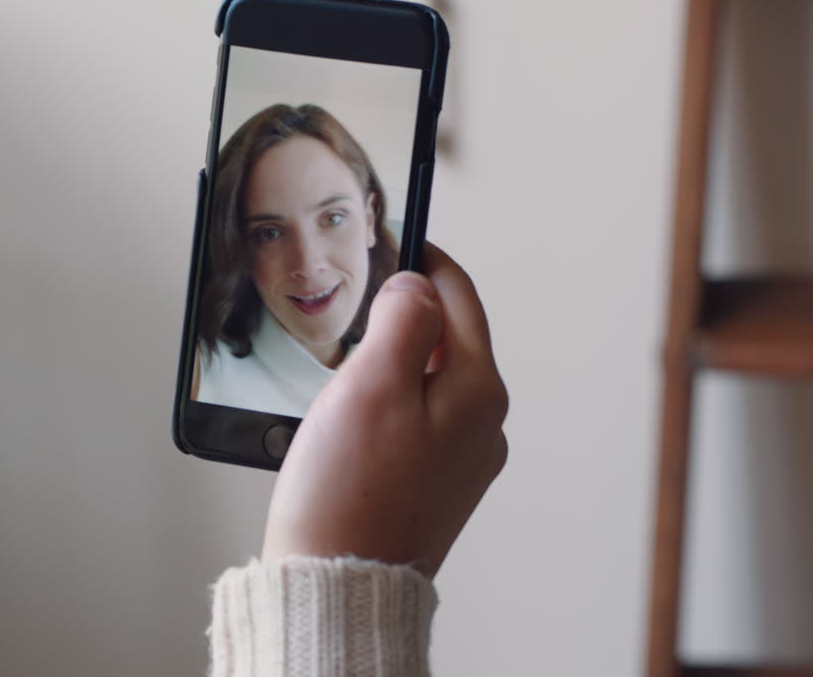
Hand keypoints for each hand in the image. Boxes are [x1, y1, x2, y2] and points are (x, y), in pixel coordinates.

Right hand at [261, 243, 508, 576]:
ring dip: (390, 360)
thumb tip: (417, 284)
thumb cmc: (348, 493)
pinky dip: (385, 403)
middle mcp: (481, 425)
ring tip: (344, 368)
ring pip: (427, 380)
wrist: (337, 583)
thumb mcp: (371, 384)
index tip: (395, 236)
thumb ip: (401, 320)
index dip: (422, 259)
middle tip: (356, 302)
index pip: (457, 297)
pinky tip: (348, 420)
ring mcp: (461, 460)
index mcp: (476, 391)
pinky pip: (414, 420)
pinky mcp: (433, 486)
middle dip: (403, 312)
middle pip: (445, 337)